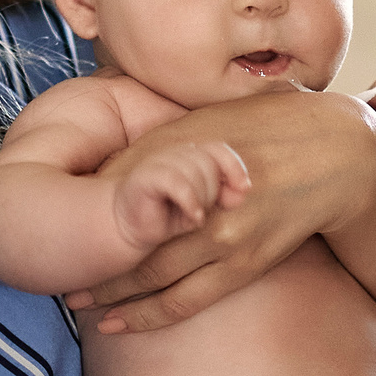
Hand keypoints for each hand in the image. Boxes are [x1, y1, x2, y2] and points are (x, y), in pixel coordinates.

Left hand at [64, 88, 375, 331]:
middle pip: (122, 235)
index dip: (74, 207)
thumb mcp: (211, 117)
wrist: (340, 153)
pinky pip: (186, 299)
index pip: (112, 184)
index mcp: (184, 147)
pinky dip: (147, 315)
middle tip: (44, 272)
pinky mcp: (244, 263)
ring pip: (147, 275)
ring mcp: (222, 233)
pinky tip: (117, 324)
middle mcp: (198, 192)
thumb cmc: (272, 126)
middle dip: (81, 258)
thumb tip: (112, 166)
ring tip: (72, 303)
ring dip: (105, 293)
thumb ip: (163, 140)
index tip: (45, 222)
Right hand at [112, 141, 249, 252]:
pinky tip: (194, 217)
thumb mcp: (204, 206)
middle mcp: (175, 153)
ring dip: (201, 199)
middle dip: (213, 192)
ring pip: (194, 171)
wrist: (130, 226)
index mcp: (191, 154)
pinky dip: (191, 201)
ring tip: (194, 216)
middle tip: (202, 211)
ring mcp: (159, 161)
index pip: (219, 149)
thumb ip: (225, 196)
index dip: (235, 166)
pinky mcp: (145, 176)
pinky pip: (177, 182)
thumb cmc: (169, 215)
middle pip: (209, 163)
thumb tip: (243, 191)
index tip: (245, 188)